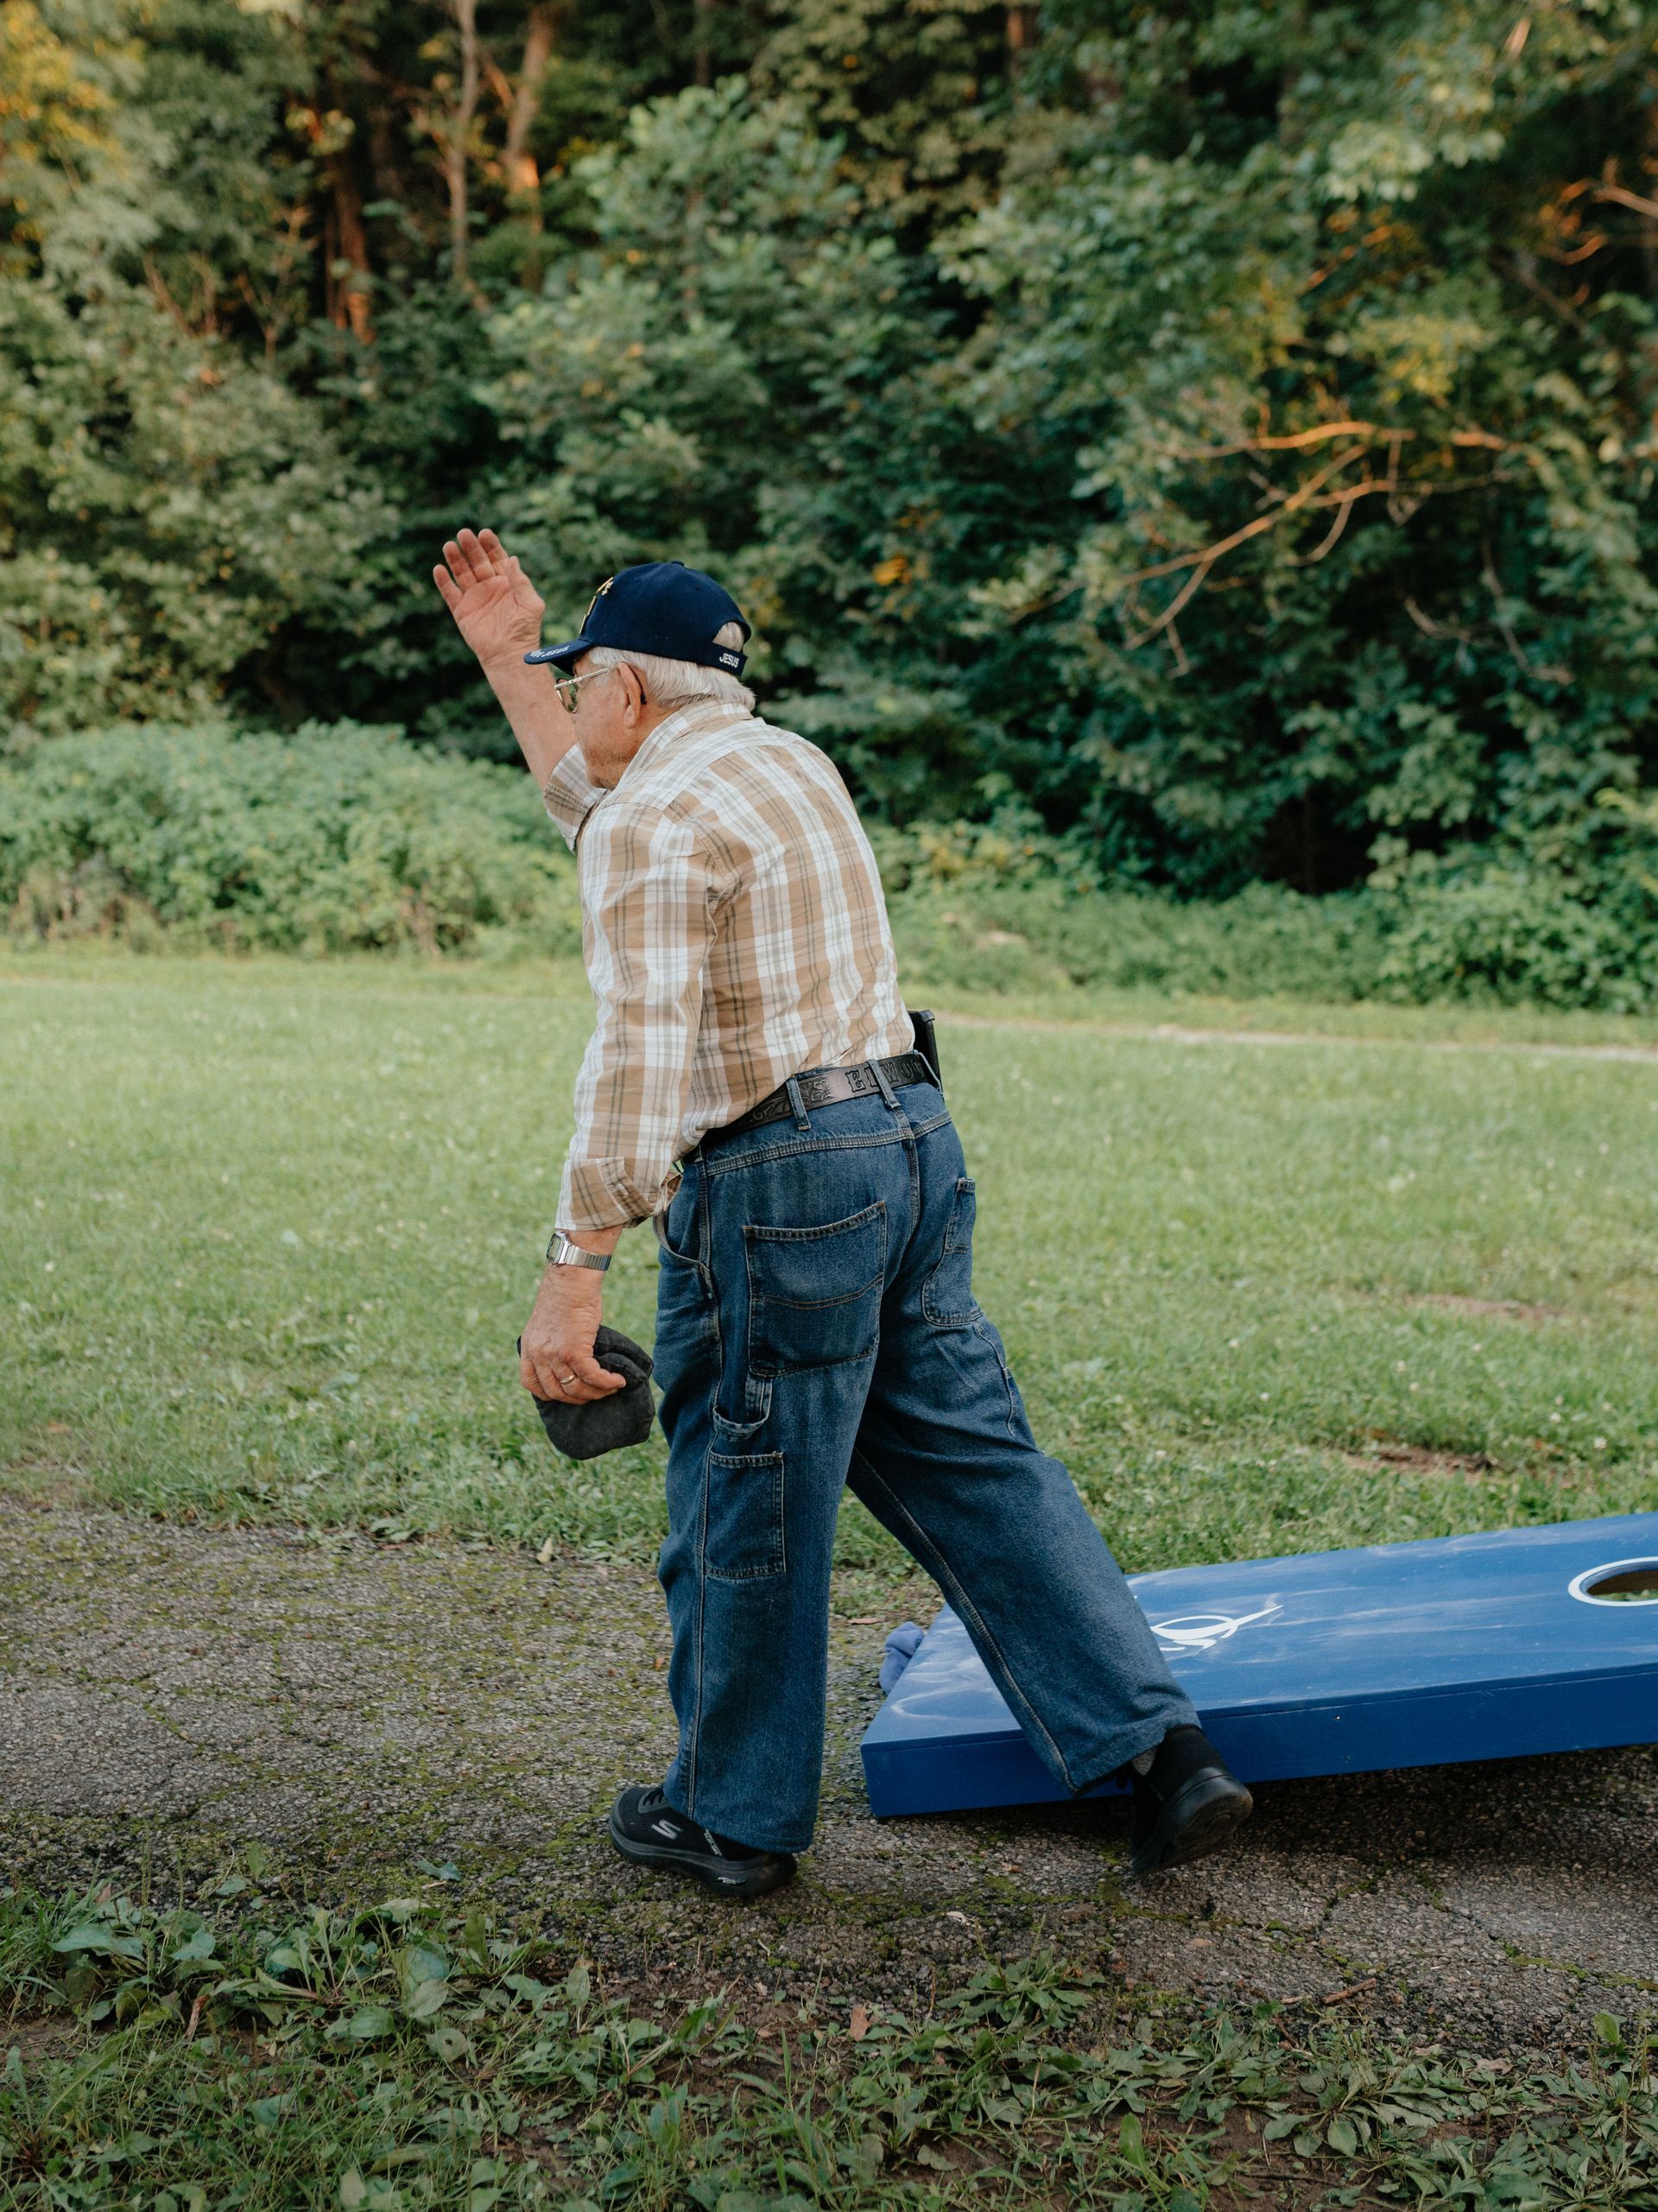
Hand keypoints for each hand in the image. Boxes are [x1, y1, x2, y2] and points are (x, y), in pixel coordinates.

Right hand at [433, 527, 546, 670]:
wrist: (510, 655)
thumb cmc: (525, 630)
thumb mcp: (530, 603)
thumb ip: (521, 581)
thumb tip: (512, 559)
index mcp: (506, 582)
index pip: (496, 557)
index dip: (490, 545)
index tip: (484, 533)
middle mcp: (488, 586)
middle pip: (476, 561)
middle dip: (471, 547)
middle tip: (464, 534)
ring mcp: (474, 597)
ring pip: (461, 573)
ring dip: (455, 560)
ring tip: (449, 546)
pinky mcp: (461, 611)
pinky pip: (450, 593)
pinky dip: (443, 582)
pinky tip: (439, 569)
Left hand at [520, 1263, 626, 1404]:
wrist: (572, 1280)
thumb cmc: (565, 1295)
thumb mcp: (548, 1324)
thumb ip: (552, 1344)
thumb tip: (571, 1362)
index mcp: (528, 1348)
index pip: (531, 1383)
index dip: (549, 1393)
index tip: (566, 1393)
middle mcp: (537, 1354)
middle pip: (555, 1392)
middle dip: (577, 1398)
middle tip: (594, 1393)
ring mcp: (554, 1355)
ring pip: (575, 1388)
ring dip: (595, 1393)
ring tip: (611, 1388)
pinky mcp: (573, 1351)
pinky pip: (592, 1376)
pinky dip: (607, 1382)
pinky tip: (618, 1381)